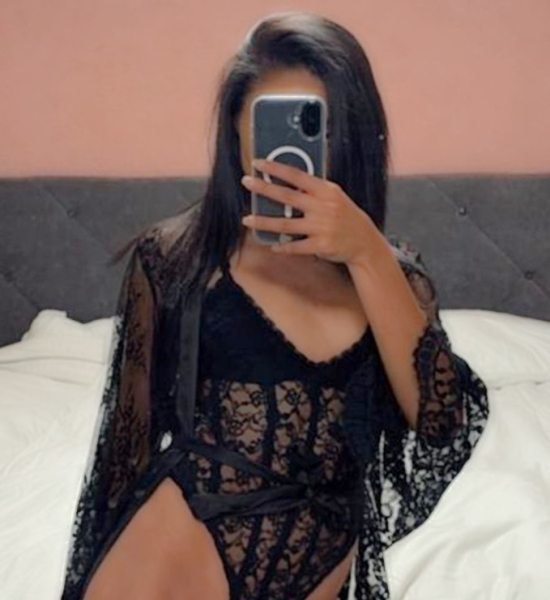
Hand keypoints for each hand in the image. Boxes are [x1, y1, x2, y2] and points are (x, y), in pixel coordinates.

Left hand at [240, 158, 383, 265]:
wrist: (364, 242)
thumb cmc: (345, 217)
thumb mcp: (334, 197)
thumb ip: (313, 190)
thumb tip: (286, 183)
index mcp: (326, 191)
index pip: (297, 175)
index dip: (276, 168)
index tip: (258, 162)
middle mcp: (323, 207)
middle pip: (287, 196)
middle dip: (264, 188)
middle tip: (247, 182)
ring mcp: (321, 227)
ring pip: (286, 224)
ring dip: (264, 222)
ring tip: (247, 220)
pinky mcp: (321, 246)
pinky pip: (296, 247)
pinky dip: (283, 247)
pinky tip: (271, 245)